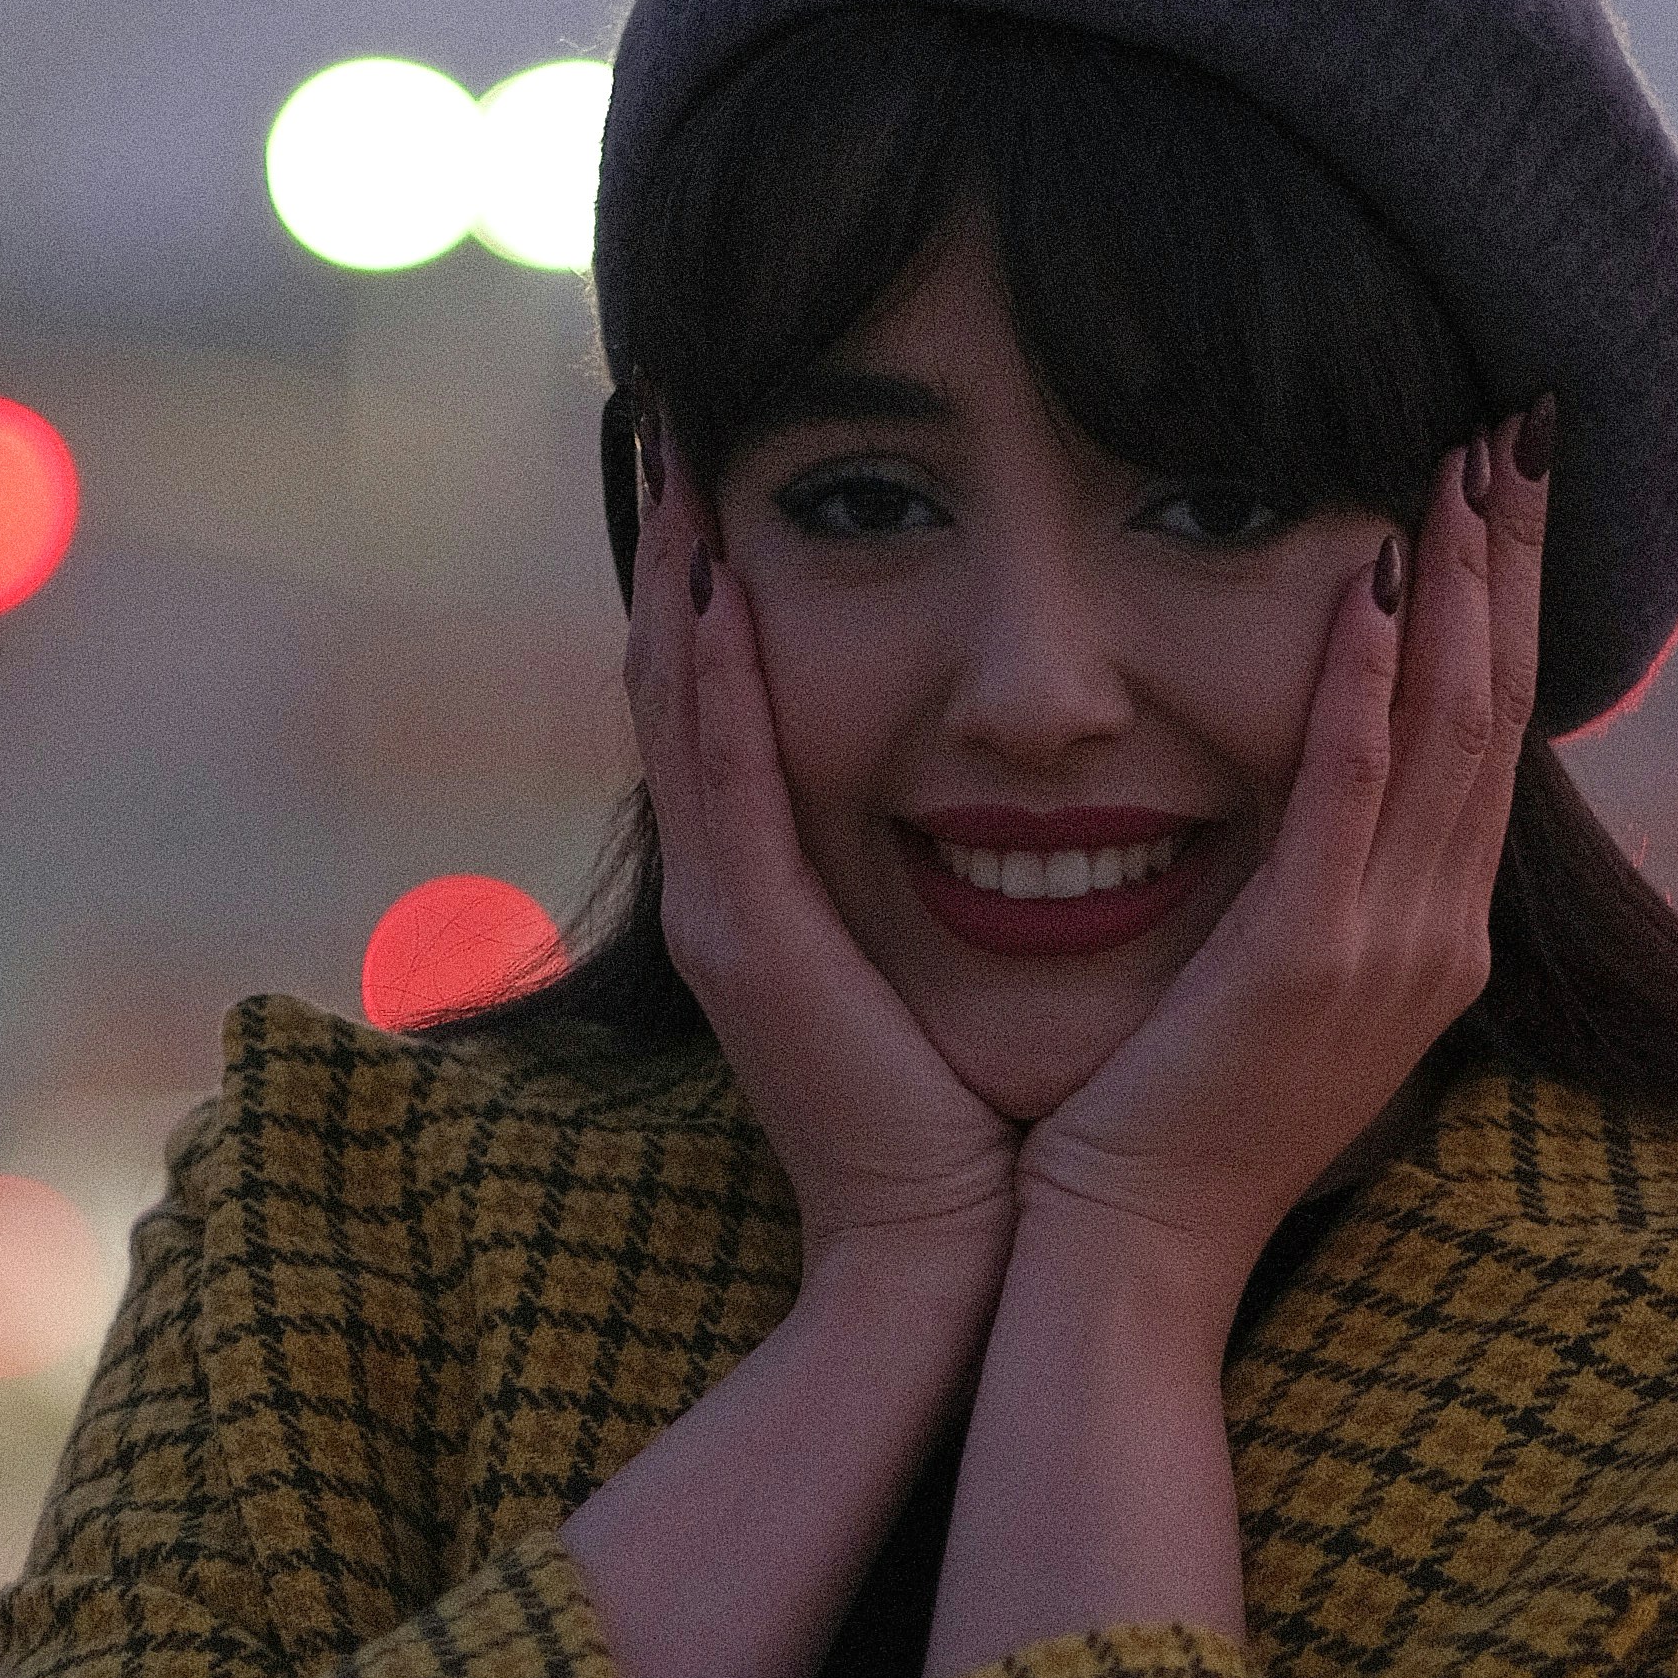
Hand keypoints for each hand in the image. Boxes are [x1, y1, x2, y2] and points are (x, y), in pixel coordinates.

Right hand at [624, 456, 1021, 1304]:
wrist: (940, 1257)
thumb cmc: (971, 1126)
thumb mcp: (940, 973)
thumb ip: (942, 883)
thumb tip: (1010, 798)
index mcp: (770, 890)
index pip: (723, 704)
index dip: (710, 587)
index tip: (722, 474)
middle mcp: (727, 887)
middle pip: (676, 678)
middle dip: (667, 546)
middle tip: (669, 420)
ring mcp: (725, 912)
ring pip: (677, 705)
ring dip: (670, 574)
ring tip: (672, 459)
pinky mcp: (753, 941)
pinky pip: (724, 779)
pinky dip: (712, 676)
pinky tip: (714, 582)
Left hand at [1011, 411, 1546, 1314]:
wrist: (1137, 1258)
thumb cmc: (1174, 1127)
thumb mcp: (1269, 991)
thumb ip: (1309, 891)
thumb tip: (1315, 796)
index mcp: (1432, 936)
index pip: (1489, 733)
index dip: (1504, 600)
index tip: (1503, 484)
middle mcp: (1437, 935)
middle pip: (1497, 706)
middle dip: (1509, 556)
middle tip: (1515, 422)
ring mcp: (1384, 951)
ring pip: (1449, 729)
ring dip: (1459, 583)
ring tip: (1463, 460)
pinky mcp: (1304, 966)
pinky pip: (1350, 797)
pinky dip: (1366, 685)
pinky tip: (1369, 582)